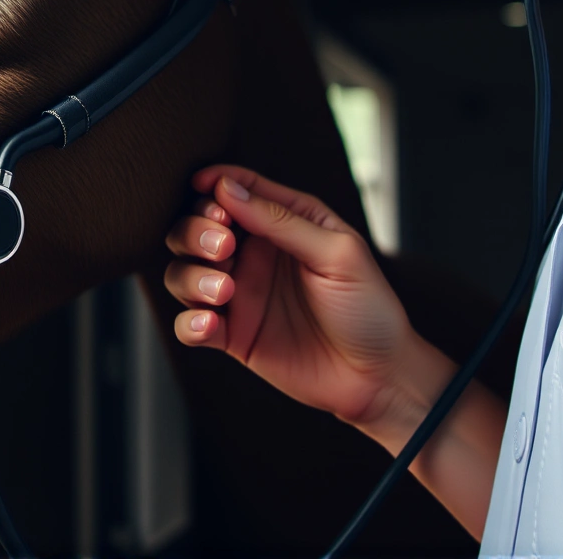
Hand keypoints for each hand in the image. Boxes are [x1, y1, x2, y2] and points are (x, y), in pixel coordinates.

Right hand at [164, 165, 445, 450]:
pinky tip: (210, 323)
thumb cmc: (369, 307)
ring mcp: (240, 295)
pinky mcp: (232, 335)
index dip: (214, 185)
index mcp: (283, 224)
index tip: (206, 191)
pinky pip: (190, 324)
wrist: (379, 377)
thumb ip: (280, 220)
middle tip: (223, 247)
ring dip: (192, 275)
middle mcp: (254, 255)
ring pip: (183, 272)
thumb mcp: (337, 253)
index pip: (235, 190)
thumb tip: (227, 187)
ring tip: (225, 290)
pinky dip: (189, 322)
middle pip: (195, 228)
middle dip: (196, 230)